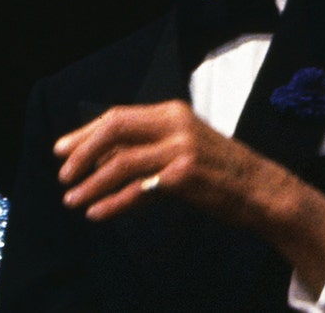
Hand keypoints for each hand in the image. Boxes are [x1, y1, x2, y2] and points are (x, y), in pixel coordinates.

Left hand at [54, 99, 324, 288]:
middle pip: (113, 129)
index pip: (117, 116)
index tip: (61, 150)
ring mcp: (181, 148)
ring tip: (72, 200)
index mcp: (172, 112)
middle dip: (82, 152)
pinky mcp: (185, 175)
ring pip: (120, 162)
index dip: (85, 133)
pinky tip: (97, 213)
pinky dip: (113, 202)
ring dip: (91, 183)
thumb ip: (147, 147)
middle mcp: (175, 123)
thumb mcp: (182, 148)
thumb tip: (99, 159)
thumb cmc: (220, 174)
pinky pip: (138, 190)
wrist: (262, 191)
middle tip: (63, 174)